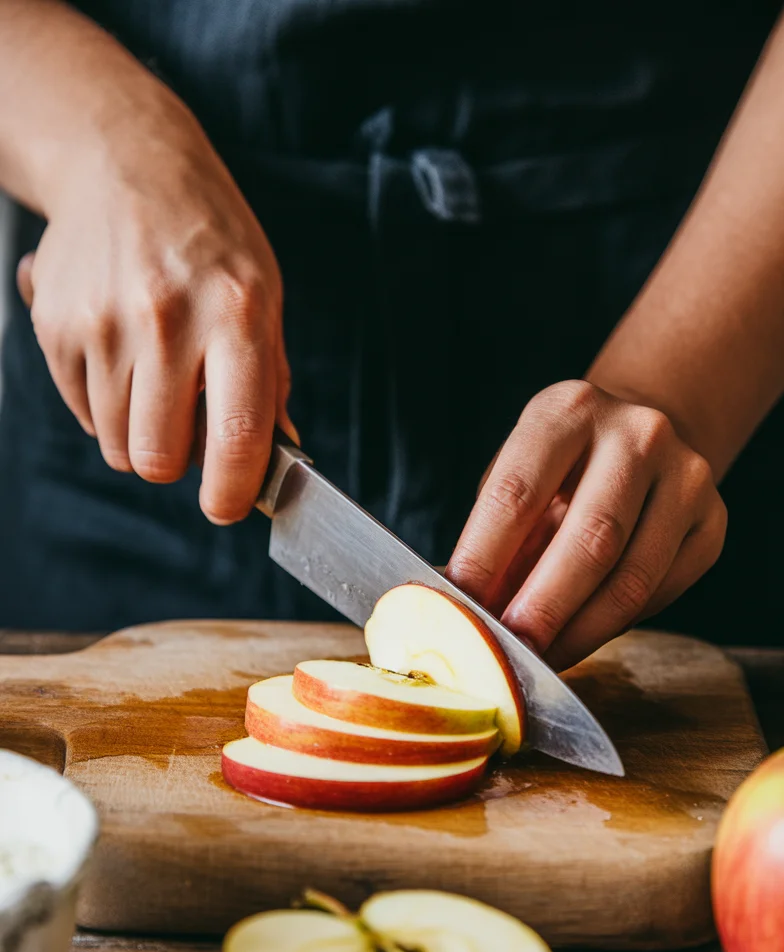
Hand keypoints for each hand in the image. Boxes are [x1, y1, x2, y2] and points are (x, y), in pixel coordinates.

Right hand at [17, 94, 295, 523]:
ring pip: (118, 443)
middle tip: (189, 430)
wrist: (125, 163)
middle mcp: (167, 318)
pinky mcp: (55, 325)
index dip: (232, 489)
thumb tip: (278, 455)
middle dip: (176, 463)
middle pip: (158, 456)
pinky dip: (106, 405)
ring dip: (141, 432)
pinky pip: (83, 413)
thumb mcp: (266, 293)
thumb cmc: (210, 237)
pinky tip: (123, 355)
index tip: (227, 507)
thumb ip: (270, 379)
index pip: (236, 433)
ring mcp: (103, 321)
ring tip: (157, 378)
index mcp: (237, 314)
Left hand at [446, 380, 726, 668]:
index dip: (485, 559)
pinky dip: (614, 626)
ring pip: (632, 579)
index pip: (518, 493)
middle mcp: (637, 434)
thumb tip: (464, 607)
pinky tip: (582, 637)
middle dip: (544, 608)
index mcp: (569, 412)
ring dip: (580, 631)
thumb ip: (496, 536)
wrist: (641, 437)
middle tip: (511, 651)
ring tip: (542, 658)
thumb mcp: (518, 476)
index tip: (462, 610)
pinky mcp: (713, 522)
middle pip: (590, 539)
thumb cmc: (561, 469)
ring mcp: (687, 476)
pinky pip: (660, 593)